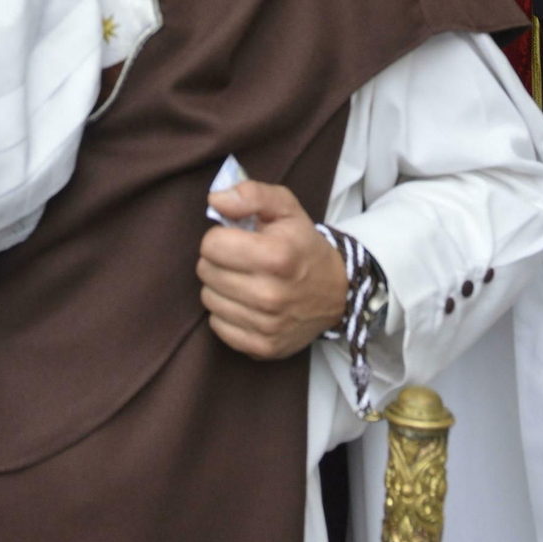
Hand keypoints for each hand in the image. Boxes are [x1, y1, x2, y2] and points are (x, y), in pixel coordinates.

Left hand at [197, 181, 348, 359]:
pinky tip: (245, 303)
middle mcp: (271, 295)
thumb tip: (215, 199)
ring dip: (220, 287)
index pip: (211, 245)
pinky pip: (218, 327)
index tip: (237, 239)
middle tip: (240, 260)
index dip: (220, 237)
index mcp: (276, 256)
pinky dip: (227, 313)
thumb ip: (251, 194)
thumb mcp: (285, 207)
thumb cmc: (302, 245)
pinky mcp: (263, 348)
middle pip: (206, 272)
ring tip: (243, 280)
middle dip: (218, 261)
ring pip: (208, 299)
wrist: (336, 292)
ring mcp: (267, 325)